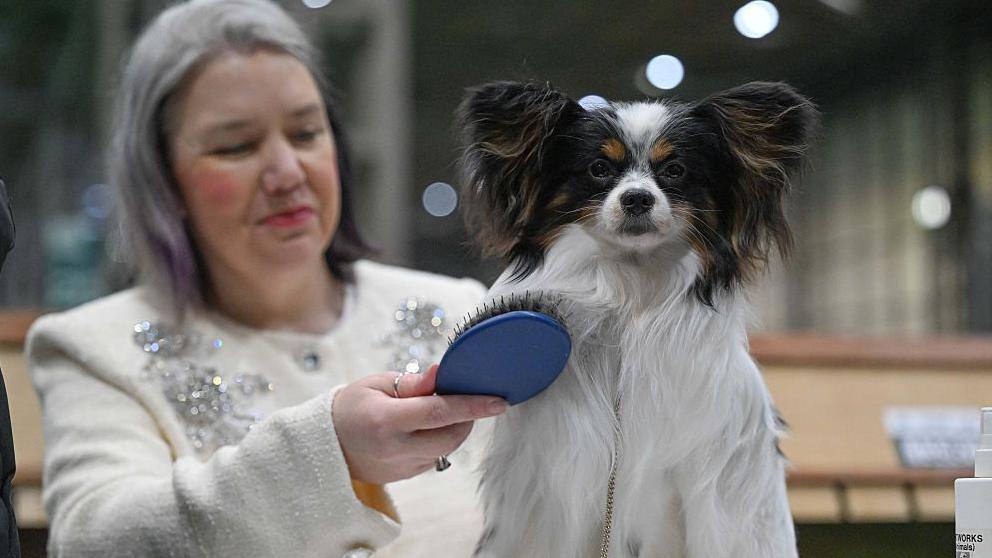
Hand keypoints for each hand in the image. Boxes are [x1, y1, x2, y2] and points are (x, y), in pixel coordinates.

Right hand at [332, 364, 507, 483]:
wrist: (323, 444)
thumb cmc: (350, 407)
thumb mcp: (376, 385)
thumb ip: (413, 384)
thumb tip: (442, 373)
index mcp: (386, 421)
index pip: (440, 413)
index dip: (473, 406)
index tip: (500, 402)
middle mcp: (395, 449)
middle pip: (450, 437)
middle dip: (467, 418)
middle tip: (464, 399)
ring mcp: (400, 468)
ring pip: (446, 450)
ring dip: (454, 430)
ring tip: (440, 411)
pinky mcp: (404, 477)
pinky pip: (434, 458)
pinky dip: (439, 441)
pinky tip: (425, 429)